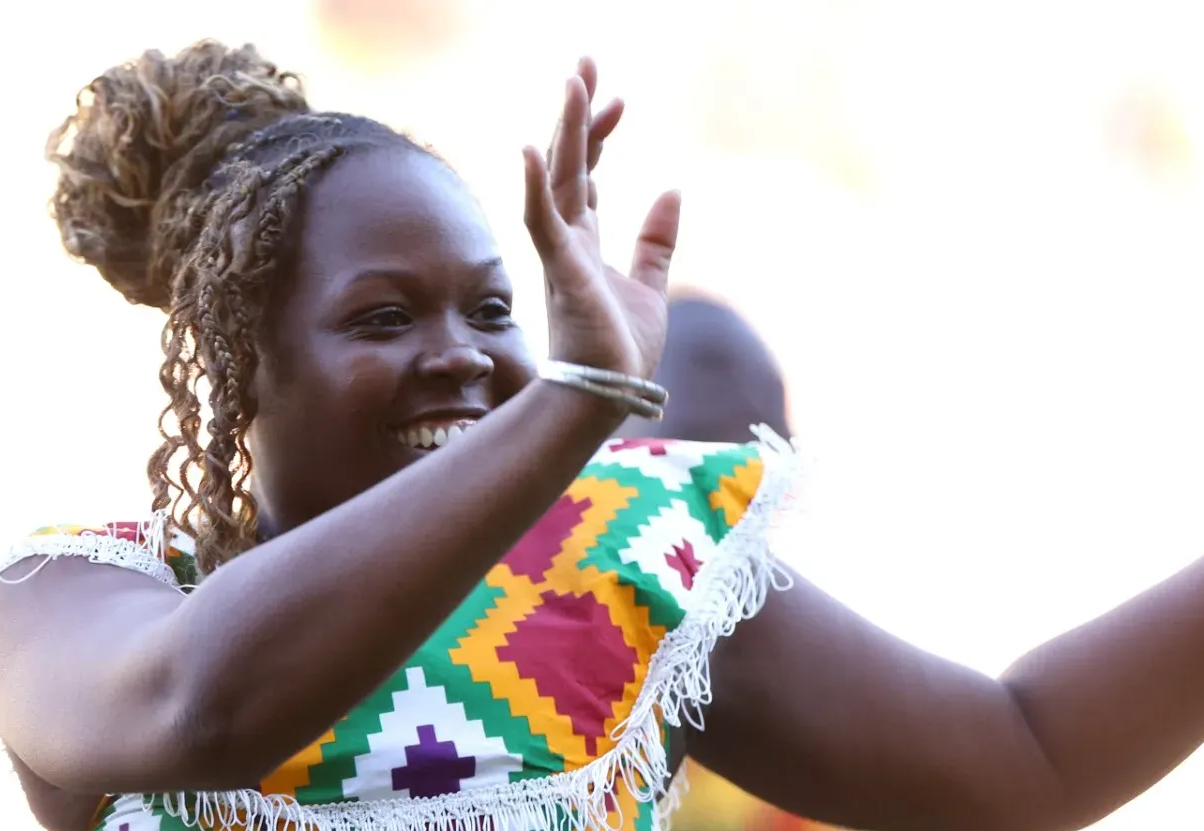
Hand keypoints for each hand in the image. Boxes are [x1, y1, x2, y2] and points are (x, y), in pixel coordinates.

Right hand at [522, 58, 681, 380]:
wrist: (609, 396)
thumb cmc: (620, 349)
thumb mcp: (650, 285)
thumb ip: (656, 239)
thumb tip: (671, 190)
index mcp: (585, 242)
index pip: (588, 173)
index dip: (600, 134)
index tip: (619, 99)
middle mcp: (567, 241)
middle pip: (570, 162)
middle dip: (578, 113)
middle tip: (585, 62)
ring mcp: (561, 254)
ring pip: (559, 179)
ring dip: (565, 130)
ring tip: (573, 82)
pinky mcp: (563, 273)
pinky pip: (542, 222)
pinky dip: (536, 186)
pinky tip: (532, 149)